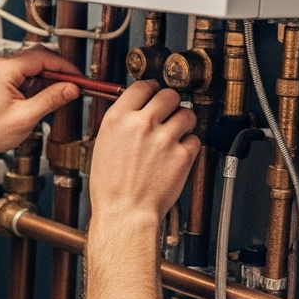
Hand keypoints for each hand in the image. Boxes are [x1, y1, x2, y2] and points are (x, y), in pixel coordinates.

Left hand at [0, 45, 81, 163]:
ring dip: (48, 77)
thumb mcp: (26, 117)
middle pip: (38, 57)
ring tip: (58, 94)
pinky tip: (43, 96)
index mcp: (1, 70)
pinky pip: (24, 73)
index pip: (42, 57)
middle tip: (73, 86)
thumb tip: (72, 88)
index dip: (64, 67)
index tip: (78, 78)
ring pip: (32, 65)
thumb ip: (51, 99)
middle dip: (58, 71)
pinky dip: (37, 82)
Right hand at [89, 79, 198, 223]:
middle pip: (169, 95)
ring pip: (187, 114)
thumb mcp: (103, 145)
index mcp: (118, 119)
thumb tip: (137, 109)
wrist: (124, 212)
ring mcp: (164, 138)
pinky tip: (175, 155)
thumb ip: (122, 123)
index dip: (152, 89)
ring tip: (174, 136)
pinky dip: (189, 146)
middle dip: (171, 103)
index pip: (143, 86)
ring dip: (183, 123)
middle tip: (169, 114)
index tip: (155, 93)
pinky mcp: (183, 154)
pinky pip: (194, 139)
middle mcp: (141, 124)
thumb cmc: (111, 186)